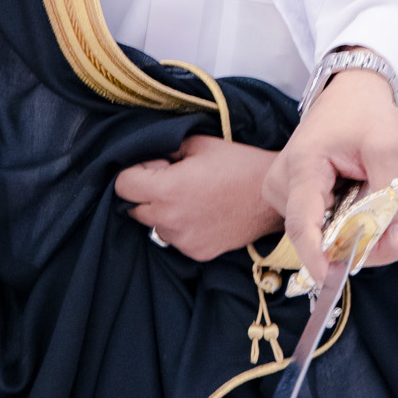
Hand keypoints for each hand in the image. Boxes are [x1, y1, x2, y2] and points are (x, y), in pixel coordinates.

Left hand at [115, 135, 283, 260]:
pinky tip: (203, 213)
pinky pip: (175, 239)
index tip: (156, 167)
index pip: (123, 185)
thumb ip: (167, 149)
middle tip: (174, 181)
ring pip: (154, 225)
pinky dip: (182, 227)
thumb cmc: (239, 165)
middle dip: (146, 193)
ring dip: (163, 212)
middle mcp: (171, 219)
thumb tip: (149, 158)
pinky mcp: (196, 252)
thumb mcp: (200, 144)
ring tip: (192, 199)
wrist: (274, 197)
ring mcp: (184, 240)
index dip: (135, 172)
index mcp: (168, 189)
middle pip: (134, 208)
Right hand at [262, 68, 397, 284]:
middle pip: (319, 237)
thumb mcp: (388, 150)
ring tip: (385, 205)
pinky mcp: (293, 197)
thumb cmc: (365, 113)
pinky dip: (351, 225)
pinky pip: (323, 226)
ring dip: (360, 233)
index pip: (303, 225)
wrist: (350, 90)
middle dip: (362, 245)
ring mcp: (284, 192)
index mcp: (301, 167)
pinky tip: (368, 205)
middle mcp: (282, 184)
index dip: (320, 258)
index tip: (336, 281)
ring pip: (323, 235)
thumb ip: (394, 201)